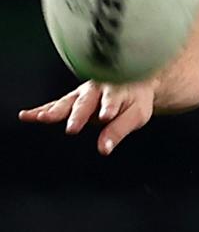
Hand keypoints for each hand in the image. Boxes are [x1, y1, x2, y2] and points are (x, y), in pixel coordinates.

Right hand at [18, 79, 156, 154]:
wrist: (133, 82)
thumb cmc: (136, 100)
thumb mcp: (136, 115)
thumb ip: (119, 130)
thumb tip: (104, 148)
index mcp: (116, 90)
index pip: (112, 100)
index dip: (109, 107)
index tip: (107, 117)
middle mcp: (97, 88)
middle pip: (86, 101)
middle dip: (79, 114)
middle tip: (73, 128)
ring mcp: (83, 92)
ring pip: (67, 101)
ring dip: (55, 110)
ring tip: (42, 118)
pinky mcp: (73, 97)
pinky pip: (56, 104)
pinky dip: (43, 110)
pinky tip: (28, 116)